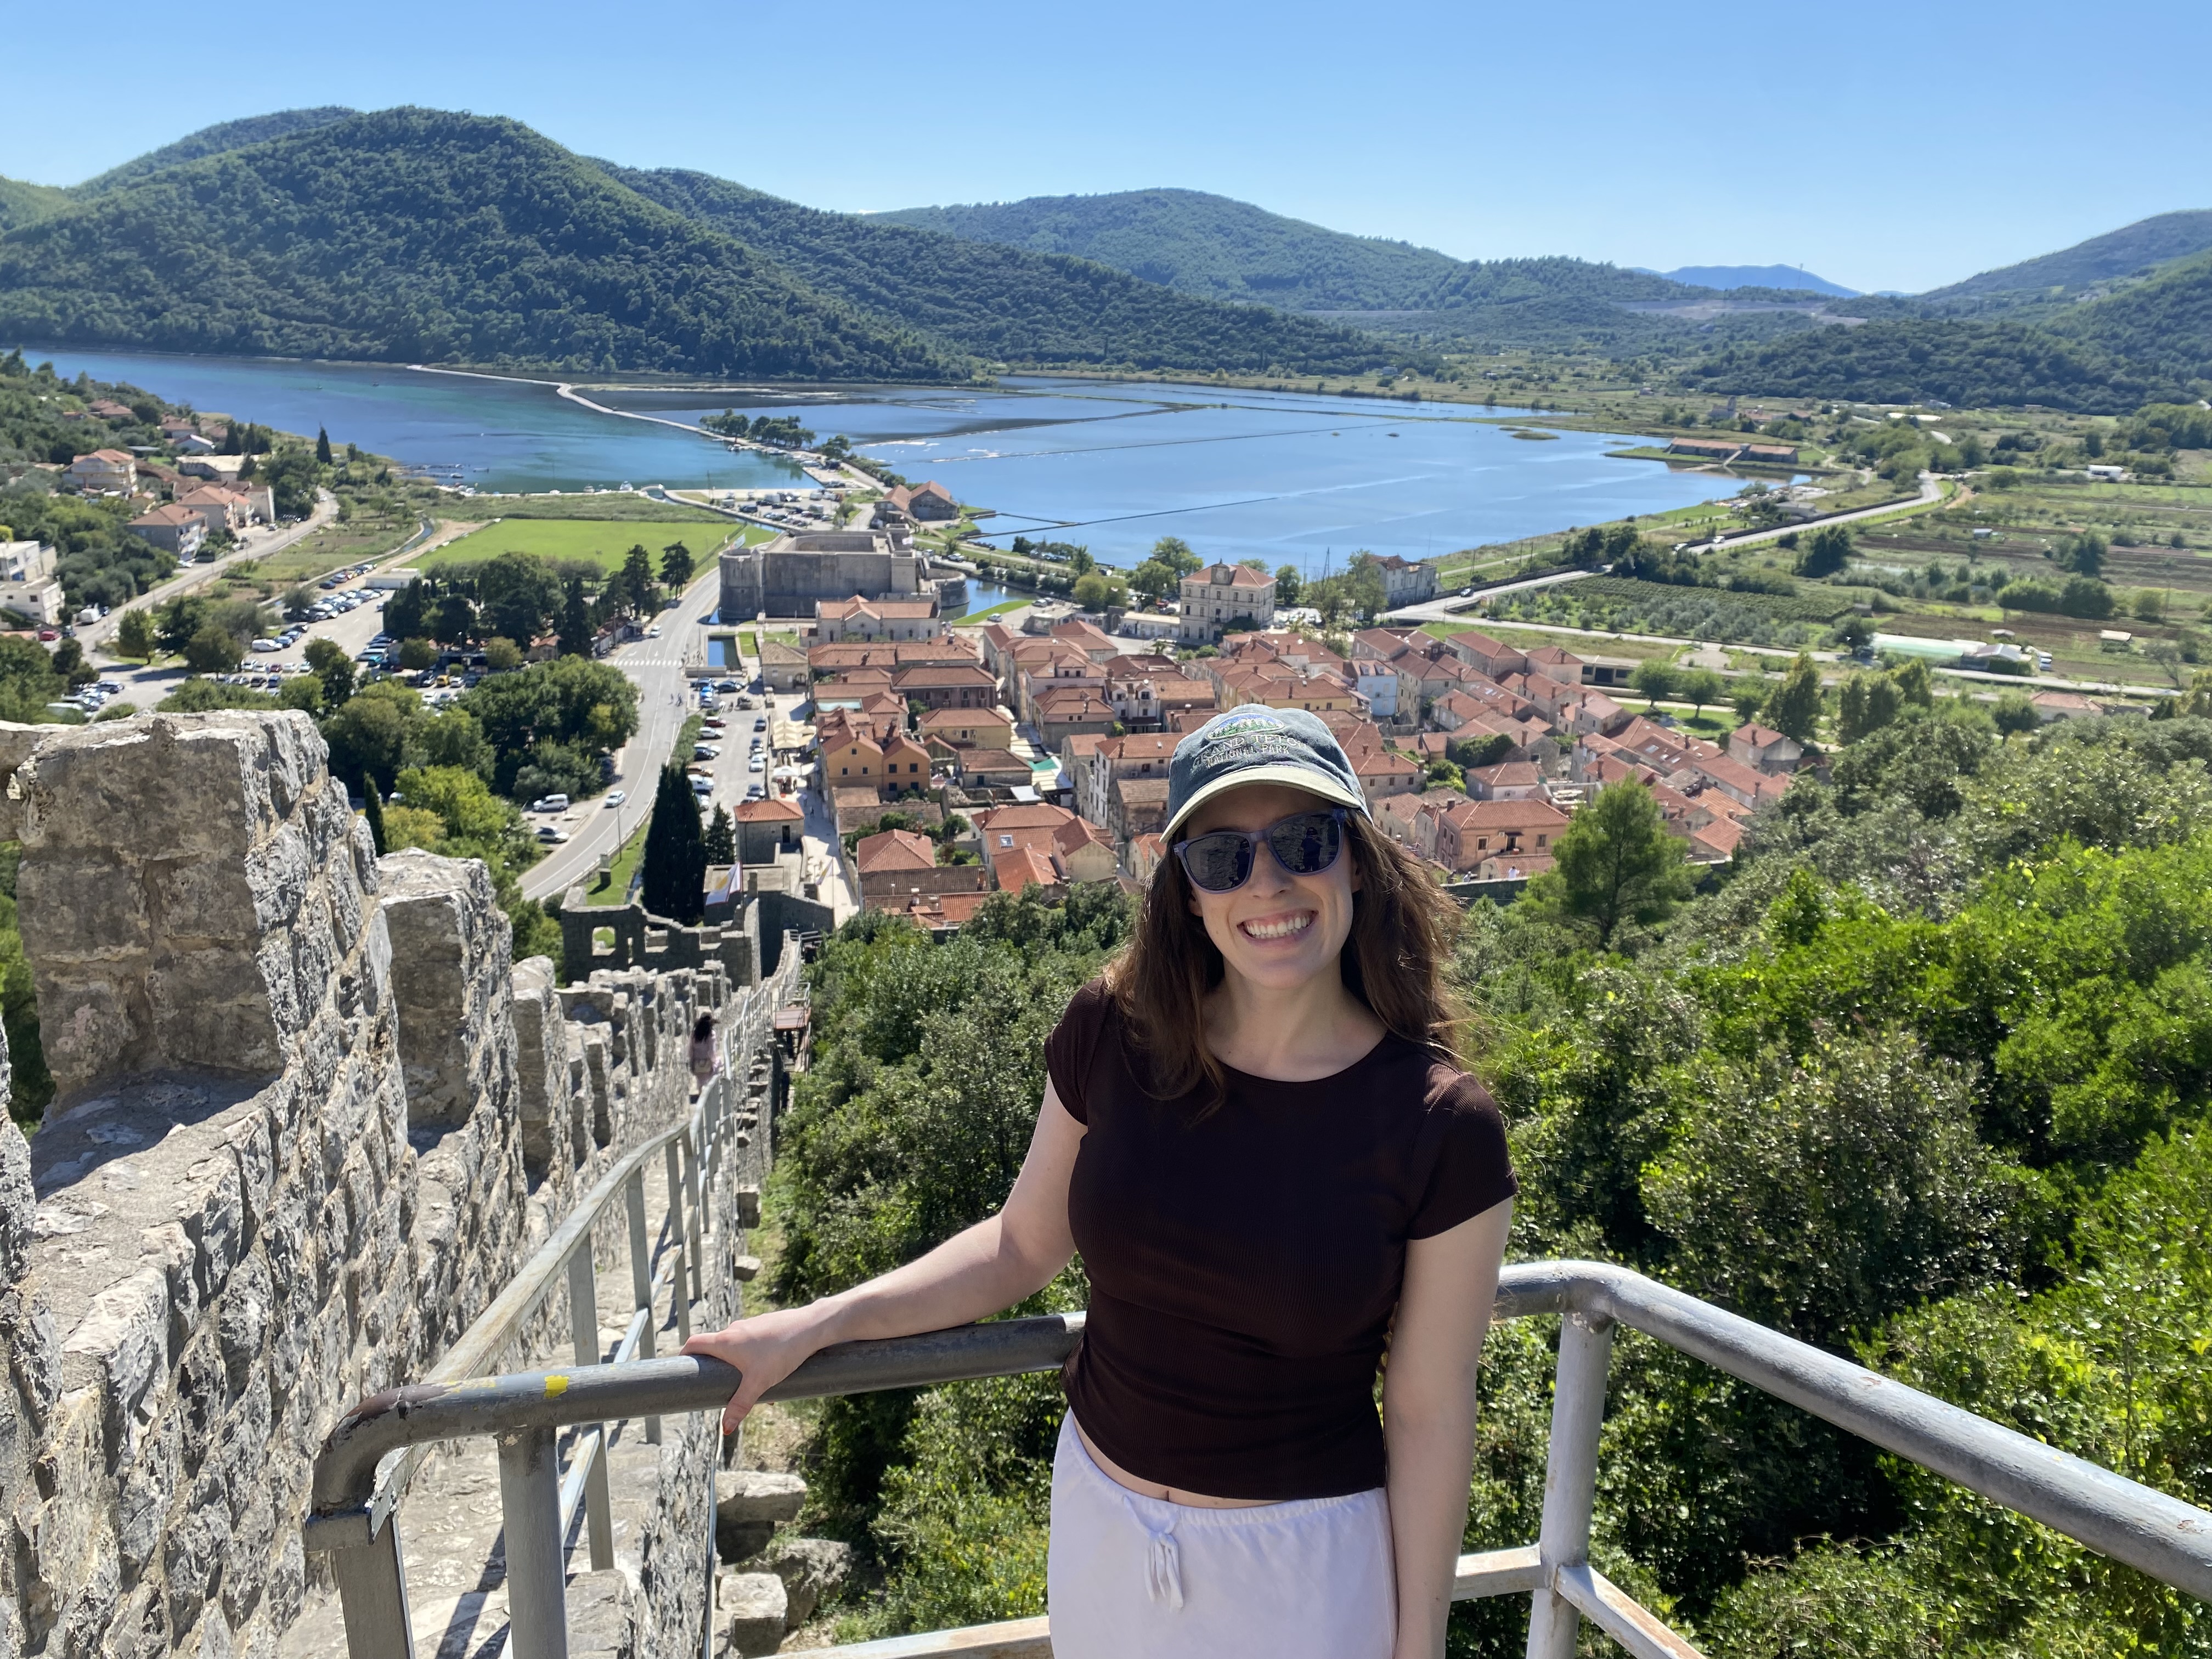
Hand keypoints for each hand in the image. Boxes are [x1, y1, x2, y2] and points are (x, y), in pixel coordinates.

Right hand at [681, 1305, 830, 1433]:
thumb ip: (740, 1405)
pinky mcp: (766, 1326)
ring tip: (752, 1388)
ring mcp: (751, 1326)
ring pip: (736, 1348)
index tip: (683, 1370)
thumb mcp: (758, 1383)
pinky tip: (770, 1375)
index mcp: (725, 1341)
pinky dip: (754, 1360)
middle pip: (715, 1348)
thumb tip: (724, 1429)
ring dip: (738, 1367)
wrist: (812, 1328)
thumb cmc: (782, 1352)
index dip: (684, 1355)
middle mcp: (735, 1330)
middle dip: (715, 1368)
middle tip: (719, 1388)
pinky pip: (752, 1344)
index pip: (694, 1343)